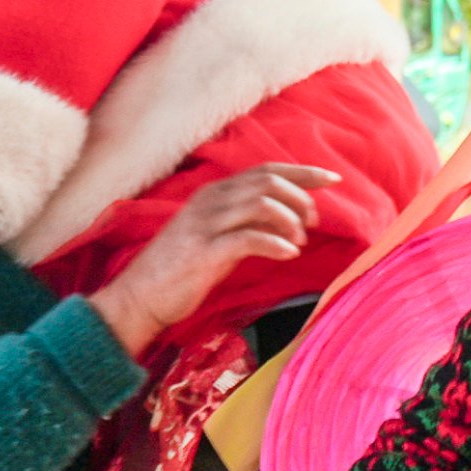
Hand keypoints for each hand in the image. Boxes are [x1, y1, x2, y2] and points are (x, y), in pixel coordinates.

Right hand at [88, 164, 330, 358]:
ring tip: (298, 242)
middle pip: (269, 181)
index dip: (303, 172)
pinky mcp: (203, 252)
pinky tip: (288, 253)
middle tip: (313, 224)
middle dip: (301, 198)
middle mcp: (209, 201)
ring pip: (263, 203)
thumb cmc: (180, 271)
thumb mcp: (217, 237)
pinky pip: (249, 237)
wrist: (137, 300)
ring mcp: (205, 225)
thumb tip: (289, 217)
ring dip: (291, 221)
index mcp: (213, 194)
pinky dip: (276, 243)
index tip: (333, 179)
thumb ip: (248, 222)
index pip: (267, 170)